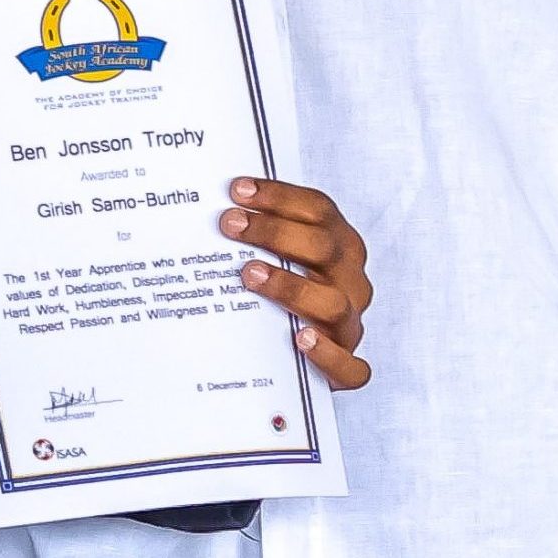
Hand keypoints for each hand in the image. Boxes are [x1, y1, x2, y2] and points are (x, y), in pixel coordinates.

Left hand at [221, 177, 370, 388]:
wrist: (308, 352)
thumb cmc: (287, 293)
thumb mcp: (280, 256)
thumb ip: (258, 235)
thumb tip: (207, 206)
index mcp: (341, 245)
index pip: (318, 210)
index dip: (279, 197)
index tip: (237, 190)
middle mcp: (350, 280)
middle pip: (323, 247)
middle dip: (274, 232)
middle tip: (230, 225)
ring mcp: (350, 324)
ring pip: (333, 303)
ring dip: (290, 286)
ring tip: (250, 275)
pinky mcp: (347, 366)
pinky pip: (350, 366)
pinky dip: (327, 353)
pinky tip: (300, 339)